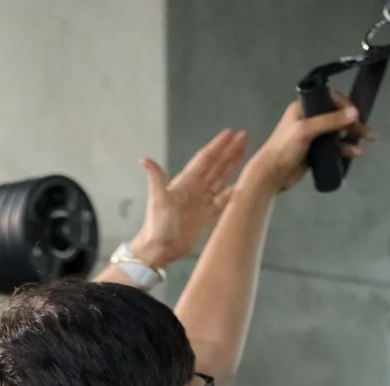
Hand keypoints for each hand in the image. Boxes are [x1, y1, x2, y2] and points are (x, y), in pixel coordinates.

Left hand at [128, 127, 246, 269]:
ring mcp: (202, 202)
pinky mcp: (206, 217)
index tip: (230, 133)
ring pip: (221, 179)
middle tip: (244, 137)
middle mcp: (195, 189)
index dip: (217, 146)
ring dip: (232, 166)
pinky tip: (242, 186)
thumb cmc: (157, 225)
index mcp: (186, 182)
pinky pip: (223, 201)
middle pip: (216, 165)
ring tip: (244, 153)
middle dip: (229, 151)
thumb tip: (144, 159)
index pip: (205, 159)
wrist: (159, 249)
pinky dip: (232, 193)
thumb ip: (156, 178)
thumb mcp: (157, 199)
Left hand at [243, 94, 371, 194]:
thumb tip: (354, 114)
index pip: (330, 99)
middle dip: (352, 123)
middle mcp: (308, 118)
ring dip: (351, 137)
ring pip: (337, 132)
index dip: (345, 106)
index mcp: (303, 107)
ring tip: (365, 142)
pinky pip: (333, 147)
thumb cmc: (284, 149)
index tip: (356, 116)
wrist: (271, 175)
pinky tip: (354, 153)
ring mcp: (312, 135)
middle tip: (366, 133)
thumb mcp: (306, 131)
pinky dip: (344, 149)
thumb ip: (329, 121)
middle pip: (336, 116)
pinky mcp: (314, 151)